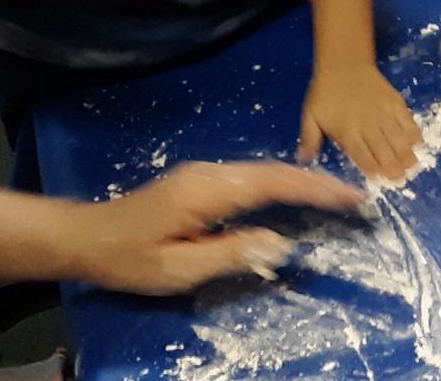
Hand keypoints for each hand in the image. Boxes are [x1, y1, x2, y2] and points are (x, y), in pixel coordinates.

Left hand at [73, 161, 363, 294]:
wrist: (86, 236)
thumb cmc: (130, 258)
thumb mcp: (178, 268)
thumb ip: (231, 253)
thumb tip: (280, 243)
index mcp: (209, 190)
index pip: (274, 183)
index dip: (315, 188)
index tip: (350, 196)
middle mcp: (211, 173)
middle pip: (274, 171)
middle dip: (317, 182)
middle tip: (354, 197)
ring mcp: (205, 174)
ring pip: (264, 172)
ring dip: (301, 182)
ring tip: (334, 196)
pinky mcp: (201, 182)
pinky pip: (251, 178)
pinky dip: (281, 184)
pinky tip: (294, 195)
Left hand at [297, 65, 422, 180]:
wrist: (343, 64)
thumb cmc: (325, 92)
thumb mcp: (310, 115)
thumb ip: (309, 139)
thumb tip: (303, 160)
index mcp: (347, 131)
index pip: (364, 157)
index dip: (374, 170)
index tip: (381, 179)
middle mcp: (368, 125)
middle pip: (385, 152)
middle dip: (394, 168)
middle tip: (400, 179)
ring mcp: (384, 113)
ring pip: (399, 139)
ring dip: (406, 154)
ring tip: (411, 166)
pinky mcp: (395, 102)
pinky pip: (408, 121)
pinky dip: (413, 134)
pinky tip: (417, 144)